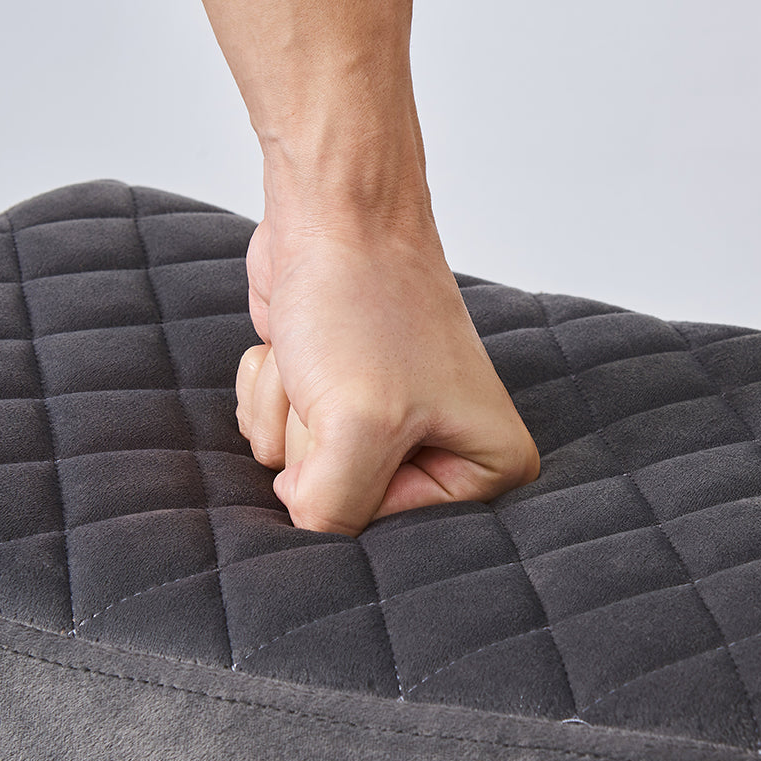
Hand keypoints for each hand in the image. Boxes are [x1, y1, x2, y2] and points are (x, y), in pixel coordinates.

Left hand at [235, 204, 539, 535]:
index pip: (399, 538)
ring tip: (323, 359)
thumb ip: (333, 514)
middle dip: (317, 443)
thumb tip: (302, 549)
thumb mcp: (358, 427)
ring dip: (288, 413)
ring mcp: (384, 423)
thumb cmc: (367, 302)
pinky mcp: (333, 398)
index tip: (363, 424)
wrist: (334, 212)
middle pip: (344, 507)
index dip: (357, 486)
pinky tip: (299, 349)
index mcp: (488, 466)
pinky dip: (272, 391)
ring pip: (299, 471)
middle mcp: (443, 449)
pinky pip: (276, 436)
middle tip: (343, 384)